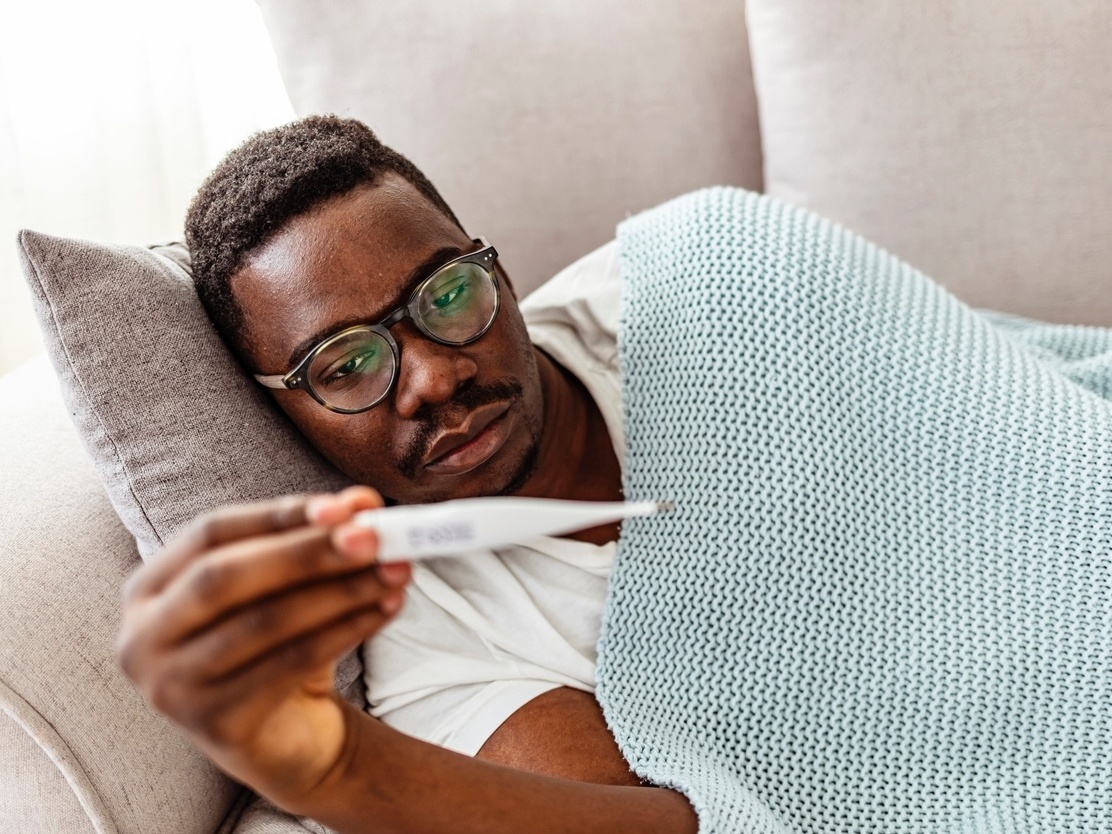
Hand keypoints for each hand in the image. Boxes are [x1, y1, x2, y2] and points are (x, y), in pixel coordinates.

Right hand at [115, 486, 409, 804]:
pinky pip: (290, 663)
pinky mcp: (216, 724)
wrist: (288, 739)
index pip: (211, 532)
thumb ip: (317, 537)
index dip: (279, 514)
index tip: (346, 505)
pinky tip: (384, 610)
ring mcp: (172, 687)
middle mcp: (144, 638)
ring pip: (265, 621)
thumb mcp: (290, 586)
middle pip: (225, 576)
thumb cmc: (278, 645)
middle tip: (373, 536)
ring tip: (393, 572)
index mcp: (149, 589)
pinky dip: (345, 630)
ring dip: (339, 591)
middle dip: (306, 551)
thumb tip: (362, 502)